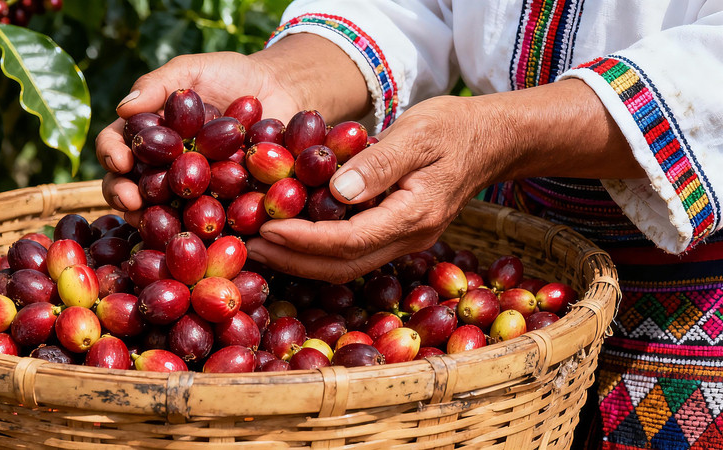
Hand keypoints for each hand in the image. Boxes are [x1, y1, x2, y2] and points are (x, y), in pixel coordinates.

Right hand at [96, 51, 301, 224]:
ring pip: (161, 210)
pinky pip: (206, 221)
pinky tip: (197, 234)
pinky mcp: (221, 203)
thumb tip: (123, 108)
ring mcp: (191, 189)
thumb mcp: (192, 71)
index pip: (117, 145)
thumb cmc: (230, 76)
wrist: (279, 91)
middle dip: (123, 194)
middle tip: (130, 201)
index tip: (120, 160)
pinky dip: (198, 230)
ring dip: (151, 220)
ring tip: (150, 222)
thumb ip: (158, 84)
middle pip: (130, 185)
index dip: (112, 154)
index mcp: (149, 136)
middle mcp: (162, 166)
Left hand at [246, 95, 497, 282]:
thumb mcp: (418, 134)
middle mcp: (409, 238)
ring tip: (261, 246)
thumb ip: (378, 164)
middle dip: (293, 260)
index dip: (302, 239)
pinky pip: (354, 251)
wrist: (492, 139)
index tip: (264, 228)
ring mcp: (405, 240)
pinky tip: (292, 236)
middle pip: (343, 266)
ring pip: (347, 265)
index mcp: (413, 216)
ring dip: (302, 260)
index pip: (348, 241)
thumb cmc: (454, 129)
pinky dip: (319, 249)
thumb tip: (336, 192)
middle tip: (249, 247)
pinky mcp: (398, 233)